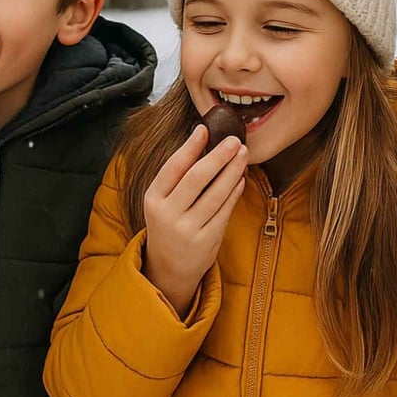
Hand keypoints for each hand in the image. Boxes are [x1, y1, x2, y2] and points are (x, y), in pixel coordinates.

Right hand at [141, 125, 247, 316]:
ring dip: (232, 171)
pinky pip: (224, 211)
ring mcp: (187, 230)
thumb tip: (201, 140)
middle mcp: (168, 214)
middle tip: (234, 140)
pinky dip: (234, 193)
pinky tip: (241, 179)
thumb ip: (177, 177)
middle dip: (218, 156)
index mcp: (153, 199)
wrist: (168, 267)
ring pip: (215, 194)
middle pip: (196, 178)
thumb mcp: (162, 201)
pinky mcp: (206, 241)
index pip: (173, 167)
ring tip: (242, 154)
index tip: (204, 129)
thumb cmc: (168, 223)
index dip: (190, 146)